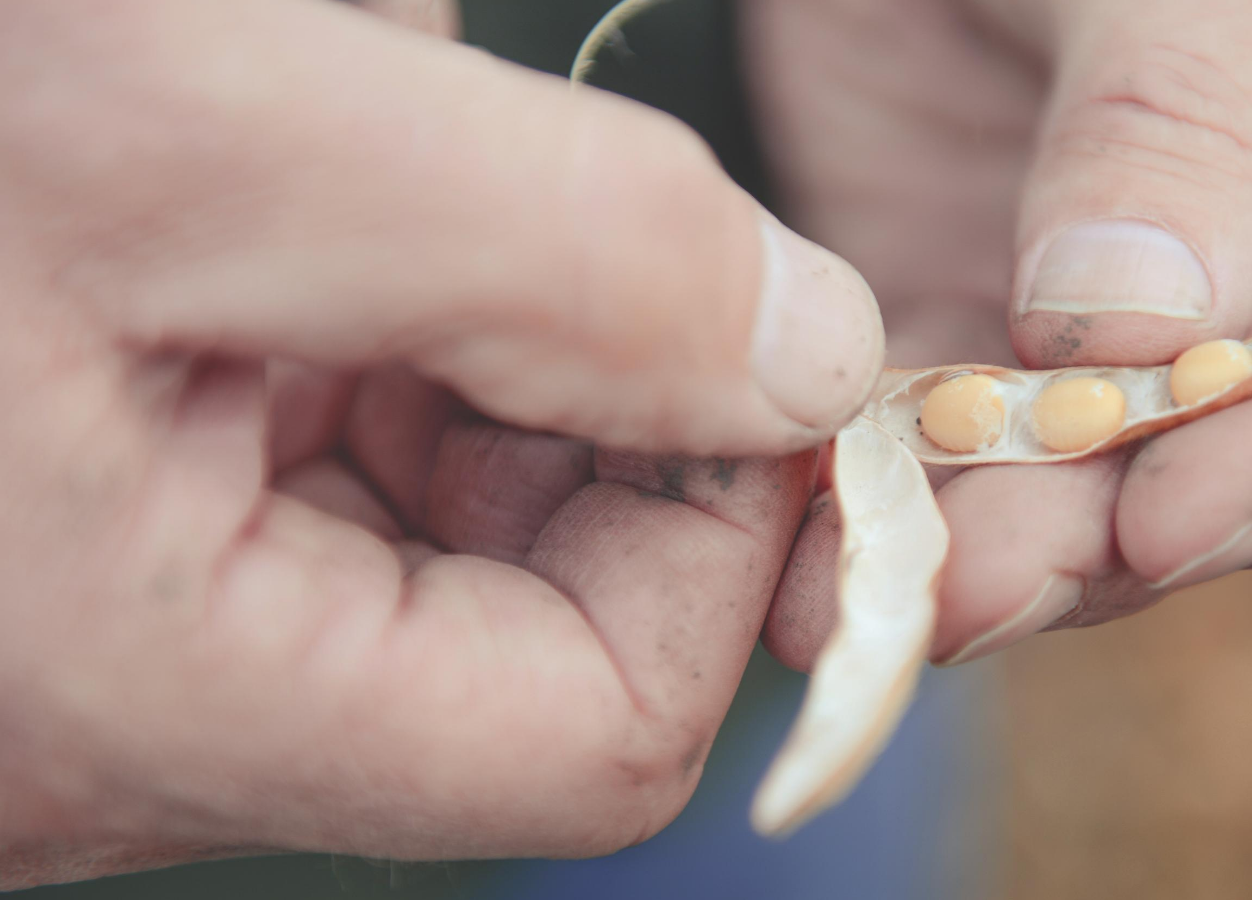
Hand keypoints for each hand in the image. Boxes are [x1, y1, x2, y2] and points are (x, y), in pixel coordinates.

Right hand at [0, 0, 882, 886]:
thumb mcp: (192, 127)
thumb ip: (558, 255)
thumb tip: (812, 357)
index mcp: (157, 699)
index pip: (600, 734)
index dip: (719, 540)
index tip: (726, 345)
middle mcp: (139, 714)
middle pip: (541, 627)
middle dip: (610, 419)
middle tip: (576, 226)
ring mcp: (118, 627)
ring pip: (444, 524)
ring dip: (494, 343)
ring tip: (385, 175)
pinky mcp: (98, 524)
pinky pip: (331, 447)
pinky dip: (387, 315)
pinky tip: (318, 191)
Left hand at [753, 0, 1251, 665]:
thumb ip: (1186, 116)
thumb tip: (1143, 325)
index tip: (1175, 511)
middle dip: (1115, 533)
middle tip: (978, 586)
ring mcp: (1140, 306)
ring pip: (1095, 473)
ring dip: (992, 541)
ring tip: (882, 586)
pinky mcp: (989, 312)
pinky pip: (958, 428)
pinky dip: (897, 485)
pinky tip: (817, 535)